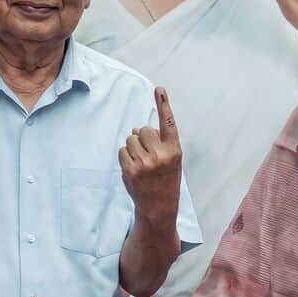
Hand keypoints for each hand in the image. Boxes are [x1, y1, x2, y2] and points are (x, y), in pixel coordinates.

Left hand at [120, 88, 183, 227]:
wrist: (160, 208)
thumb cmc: (166, 179)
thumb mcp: (171, 160)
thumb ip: (159, 142)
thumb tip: (135, 130)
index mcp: (174, 150)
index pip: (168, 123)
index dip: (164, 104)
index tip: (159, 88)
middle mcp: (161, 155)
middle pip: (142, 130)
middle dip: (142, 138)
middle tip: (149, 154)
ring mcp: (145, 163)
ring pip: (130, 140)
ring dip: (133, 147)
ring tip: (142, 163)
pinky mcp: (131, 170)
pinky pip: (122, 151)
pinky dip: (126, 157)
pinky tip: (134, 168)